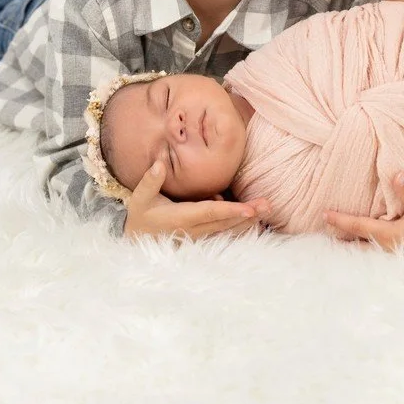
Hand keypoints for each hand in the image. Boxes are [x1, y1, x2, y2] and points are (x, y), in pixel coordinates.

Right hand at [123, 161, 269, 240]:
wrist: (136, 239)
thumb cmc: (141, 215)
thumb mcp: (140, 197)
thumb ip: (150, 181)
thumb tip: (159, 164)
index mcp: (181, 218)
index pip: (209, 213)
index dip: (229, 211)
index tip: (248, 209)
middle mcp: (193, 230)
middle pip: (225, 222)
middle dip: (247, 214)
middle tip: (267, 205)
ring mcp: (199, 236)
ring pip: (227, 229)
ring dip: (248, 221)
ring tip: (266, 210)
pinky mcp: (202, 237)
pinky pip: (224, 233)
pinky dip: (240, 227)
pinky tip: (256, 220)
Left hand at [324, 172, 403, 251]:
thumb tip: (397, 174)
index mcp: (388, 235)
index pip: (358, 226)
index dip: (340, 220)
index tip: (324, 215)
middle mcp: (384, 248)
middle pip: (353, 244)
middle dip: (338, 237)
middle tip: (320, 231)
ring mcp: (388, 256)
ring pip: (361, 251)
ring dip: (347, 244)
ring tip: (332, 239)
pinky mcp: (394, 258)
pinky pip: (370, 254)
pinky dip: (359, 247)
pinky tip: (356, 244)